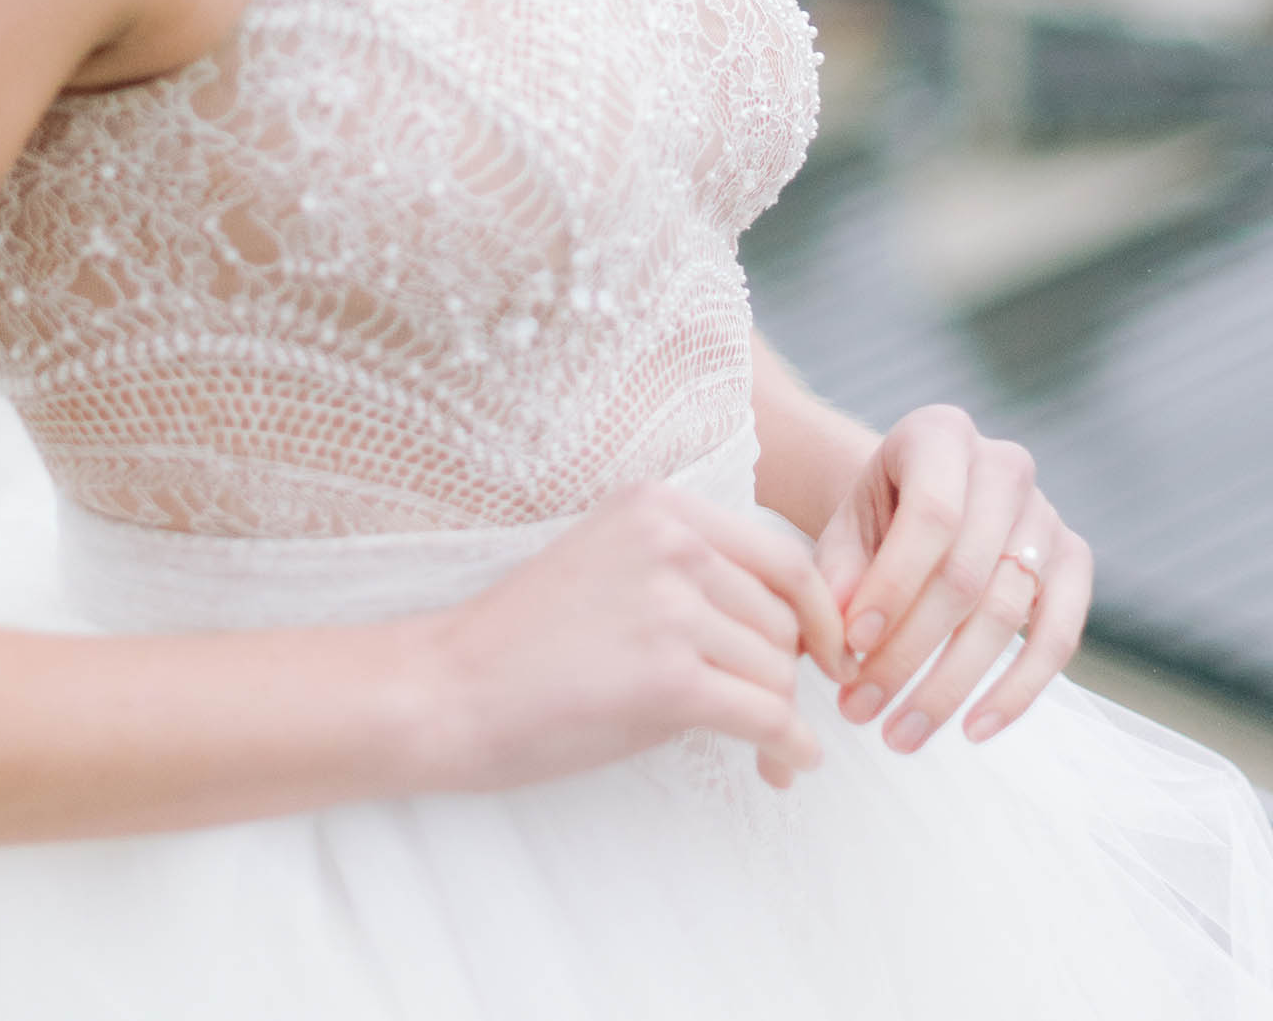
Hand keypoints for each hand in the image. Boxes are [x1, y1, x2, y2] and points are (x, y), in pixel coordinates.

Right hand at [429, 478, 851, 794]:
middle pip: (786, 618)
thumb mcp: (613, 561)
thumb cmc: (527, 639)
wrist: (445, 689)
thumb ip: (694, 569)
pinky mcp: (666, 681)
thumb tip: (796, 625)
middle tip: (777, 718)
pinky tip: (786, 766)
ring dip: (778, 716)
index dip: (818, 615)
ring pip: (778, 670)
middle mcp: (673, 543)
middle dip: (788, 675)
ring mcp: (669, 608)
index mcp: (662, 506)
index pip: (783, 557)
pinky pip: (765, 717)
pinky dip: (788, 747)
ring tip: (762, 748)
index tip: (826, 656)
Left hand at [811, 404, 1091, 755]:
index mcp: (941, 434)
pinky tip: (975, 729)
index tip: (851, 646)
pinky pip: (1060, 636)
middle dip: (909, 652)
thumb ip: (836, 574)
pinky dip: (1019, 691)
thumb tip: (837, 637)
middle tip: (859, 708)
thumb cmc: (877, 516)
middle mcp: (1004, 465)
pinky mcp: (1075, 560)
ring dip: (950, 685)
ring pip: (1007, 612)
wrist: (918, 499)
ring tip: (899, 734)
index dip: (892, 586)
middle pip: (966, 573)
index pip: (930, 515)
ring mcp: (1047, 512)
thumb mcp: (845, 528)